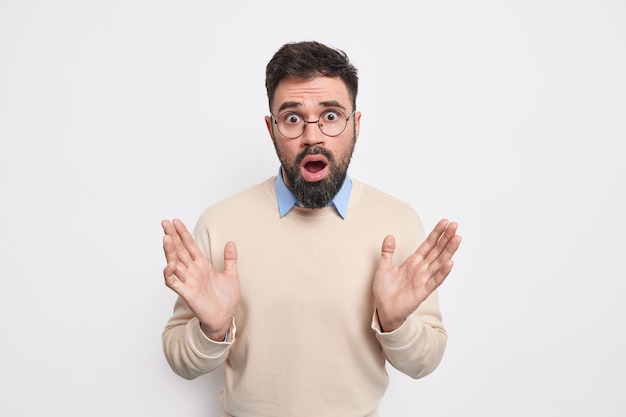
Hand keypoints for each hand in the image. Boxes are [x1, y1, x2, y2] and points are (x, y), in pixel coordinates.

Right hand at [161, 218, 239, 340]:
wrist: (225, 318)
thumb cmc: (226, 299)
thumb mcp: (232, 275)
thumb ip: (230, 259)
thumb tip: (231, 242)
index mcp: (202, 265)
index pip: (189, 246)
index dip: (183, 234)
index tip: (175, 221)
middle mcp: (193, 271)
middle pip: (179, 250)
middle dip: (172, 236)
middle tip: (164, 222)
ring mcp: (188, 281)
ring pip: (174, 263)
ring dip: (169, 251)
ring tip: (165, 237)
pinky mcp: (186, 293)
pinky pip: (173, 282)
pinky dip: (169, 273)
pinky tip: (170, 263)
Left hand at [373, 219, 460, 331]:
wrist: (383, 309)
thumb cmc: (385, 289)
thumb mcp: (384, 267)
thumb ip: (388, 252)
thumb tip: (390, 235)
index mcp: (413, 262)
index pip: (428, 244)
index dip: (436, 234)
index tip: (445, 222)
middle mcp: (421, 269)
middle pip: (437, 251)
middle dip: (446, 238)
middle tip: (455, 225)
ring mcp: (424, 279)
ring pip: (439, 262)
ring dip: (449, 251)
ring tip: (457, 238)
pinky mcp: (423, 291)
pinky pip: (435, 280)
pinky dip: (443, 272)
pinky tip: (450, 262)